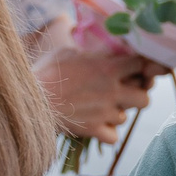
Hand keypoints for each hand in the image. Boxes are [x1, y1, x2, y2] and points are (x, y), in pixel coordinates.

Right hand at [41, 42, 160, 142]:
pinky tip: (97, 124)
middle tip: (125, 93)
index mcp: (108, 68)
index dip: (142, 68)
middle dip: (137, 96)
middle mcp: (112, 91)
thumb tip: (89, 40)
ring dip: (117, 114)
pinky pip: (114, 136)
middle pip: (145, 98)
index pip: (143, 65)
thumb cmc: (46, 71)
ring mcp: (104, 112)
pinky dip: (107, 133)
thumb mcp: (67, 51)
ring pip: (126, 118)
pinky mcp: (94, 129)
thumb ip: (87, 50)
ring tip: (103, 108)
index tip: (135, 69)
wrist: (30, 99)